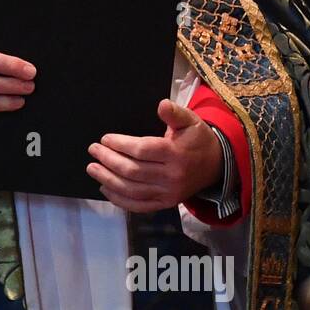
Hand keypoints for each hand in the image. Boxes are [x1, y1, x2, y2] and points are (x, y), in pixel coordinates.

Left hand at [85, 99, 221, 212]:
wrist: (216, 165)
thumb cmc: (197, 139)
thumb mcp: (190, 121)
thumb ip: (174, 113)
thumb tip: (162, 104)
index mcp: (176, 153)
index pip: (142, 150)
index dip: (121, 145)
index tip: (105, 139)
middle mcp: (172, 176)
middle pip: (133, 171)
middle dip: (109, 161)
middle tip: (93, 151)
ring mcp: (168, 193)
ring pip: (132, 190)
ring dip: (108, 180)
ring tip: (93, 168)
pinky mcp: (166, 203)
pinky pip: (139, 205)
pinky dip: (119, 199)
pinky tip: (105, 189)